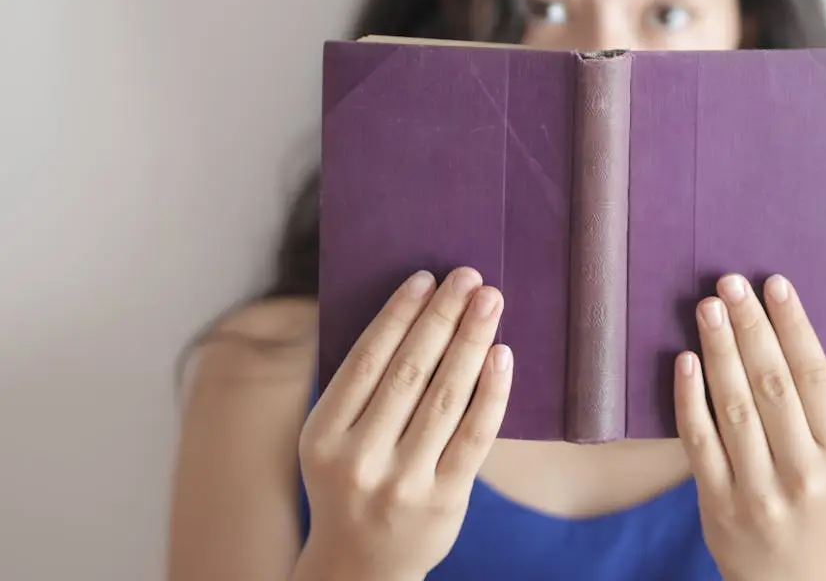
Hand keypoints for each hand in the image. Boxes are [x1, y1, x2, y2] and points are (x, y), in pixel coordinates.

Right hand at [292, 268, 511, 580]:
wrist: (361, 567)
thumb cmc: (350, 484)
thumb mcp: (329, 441)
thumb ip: (358, 389)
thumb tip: (409, 311)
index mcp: (322, 436)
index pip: (366, 361)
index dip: (397, 315)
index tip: (425, 279)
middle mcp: (359, 460)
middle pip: (409, 372)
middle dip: (442, 317)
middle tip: (468, 277)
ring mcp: (403, 482)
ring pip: (445, 397)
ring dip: (471, 341)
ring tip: (490, 301)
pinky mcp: (444, 500)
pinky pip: (475, 435)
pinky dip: (491, 392)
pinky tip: (502, 355)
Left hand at [675, 273, 825, 580]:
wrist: (783, 574)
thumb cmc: (808, 494)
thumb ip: (812, 402)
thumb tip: (780, 320)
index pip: (816, 377)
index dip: (795, 326)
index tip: (775, 283)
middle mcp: (804, 472)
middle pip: (773, 385)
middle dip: (752, 327)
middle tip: (731, 283)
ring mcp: (758, 490)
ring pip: (735, 408)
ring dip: (720, 351)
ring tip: (708, 307)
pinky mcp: (718, 502)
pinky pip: (699, 440)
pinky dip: (690, 397)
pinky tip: (685, 360)